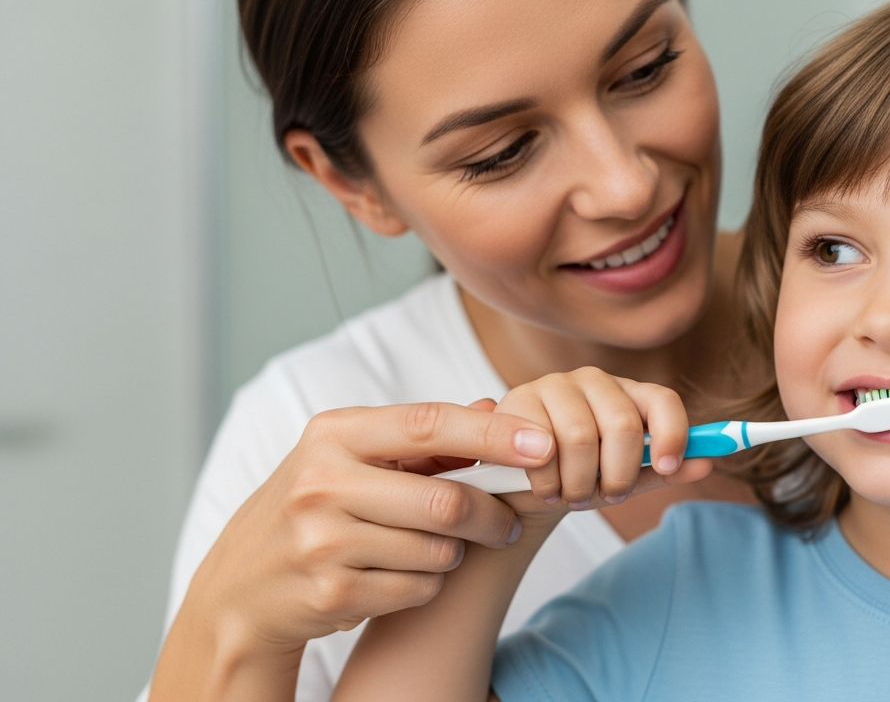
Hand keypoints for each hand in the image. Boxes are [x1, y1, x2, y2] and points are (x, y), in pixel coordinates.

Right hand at [150, 400, 557, 699]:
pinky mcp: (331, 591)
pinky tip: (401, 574)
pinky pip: (419, 588)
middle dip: (493, 515)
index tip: (543, 444)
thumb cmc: (317, 507)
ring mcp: (323, 539)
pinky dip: (428, 584)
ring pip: (438, 549)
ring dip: (454, 552)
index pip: (429, 424)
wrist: (242, 586)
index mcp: (334, 434)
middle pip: (446, 500)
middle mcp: (322, 481)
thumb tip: (494, 403)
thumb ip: (423, 436)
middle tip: (509, 522)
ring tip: (433, 546)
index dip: (494, 434)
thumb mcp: (353, 457)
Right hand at [492, 367, 712, 519]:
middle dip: (618, 475)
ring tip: (572, 495)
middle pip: (622, 424)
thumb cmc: (583, 473)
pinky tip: (546, 487)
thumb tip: (705, 464)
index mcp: (629, 394)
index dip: (673, 433)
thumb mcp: (627, 477)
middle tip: (607, 497)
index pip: (663, 400)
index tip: (669, 467)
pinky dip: (548, 481)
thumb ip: (664, 470)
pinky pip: (542, 445)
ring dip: (579, 484)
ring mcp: (555, 384)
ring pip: (581, 439)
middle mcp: (595, 380)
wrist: (526, 481)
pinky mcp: (519, 399)